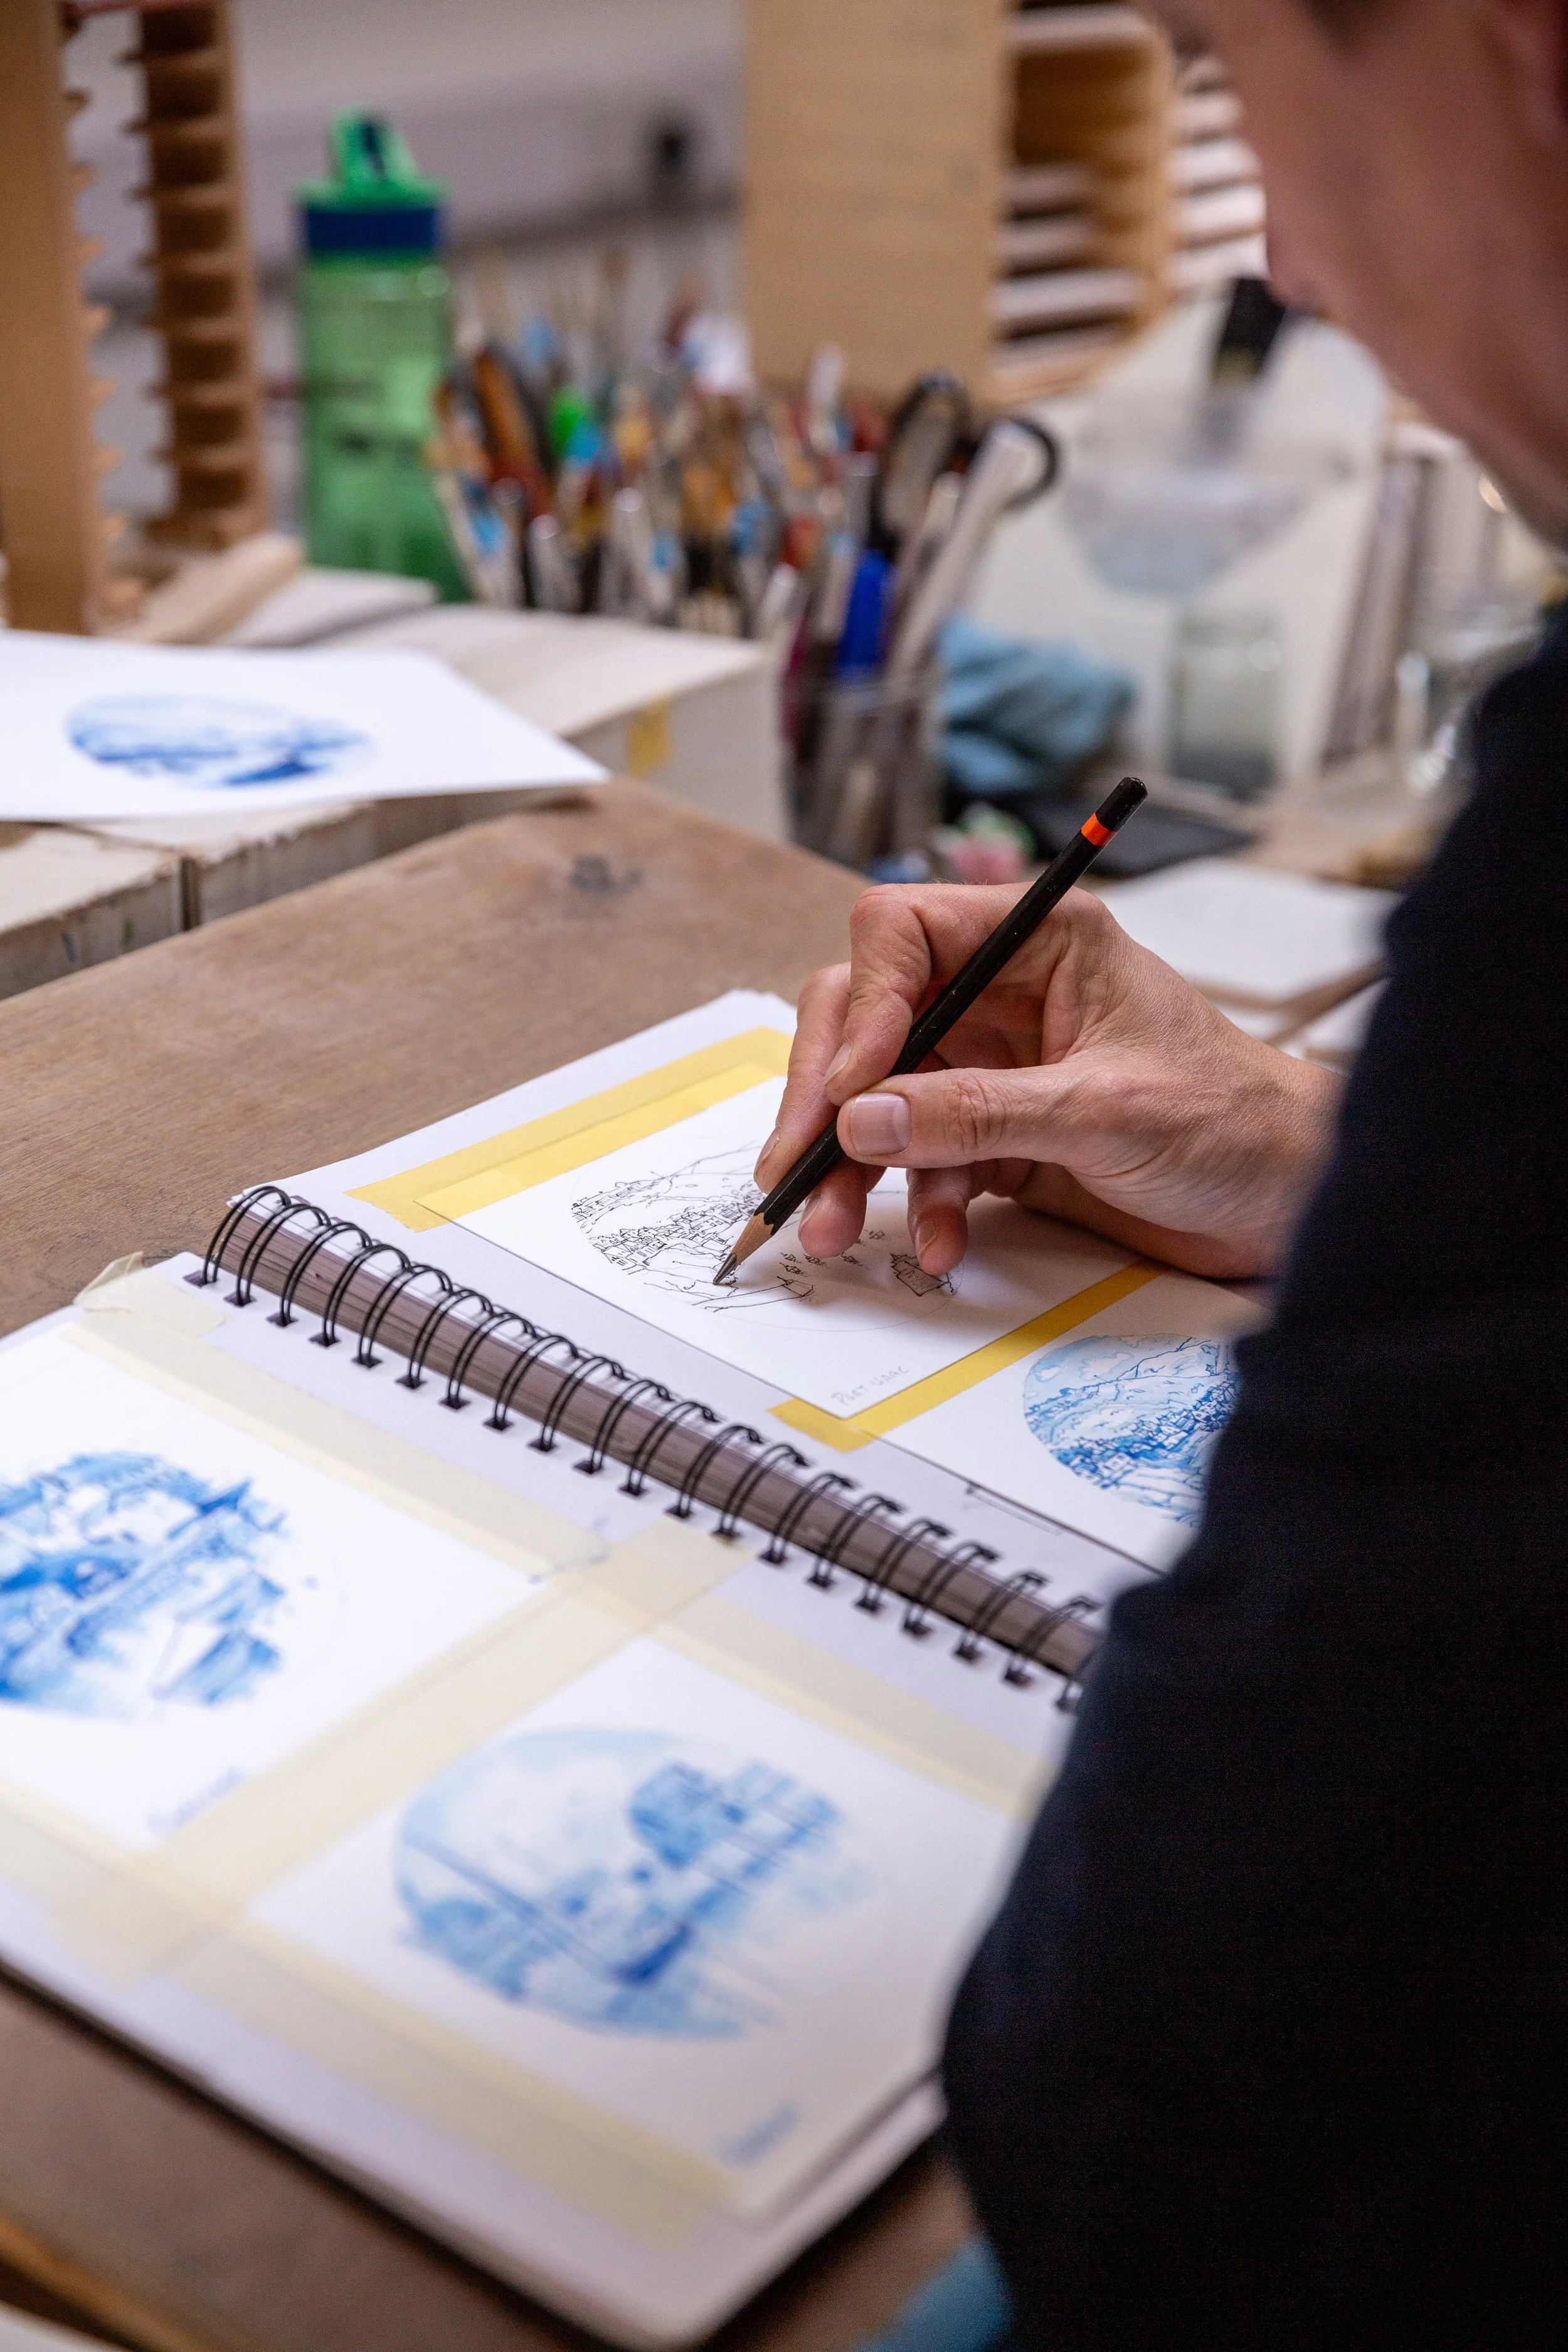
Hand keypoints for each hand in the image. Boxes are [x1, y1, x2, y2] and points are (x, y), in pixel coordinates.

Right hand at [757, 882, 1340, 1280]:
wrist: (1289, 1201)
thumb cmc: (1233, 1122)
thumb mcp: (1103, 1112)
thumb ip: (978, 1113)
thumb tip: (862, 1117)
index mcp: (1039, 941)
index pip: (903, 932)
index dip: (864, 1005)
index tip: (850, 1088)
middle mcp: (1004, 991)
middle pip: (869, 1017)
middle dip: (827, 1097)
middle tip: (796, 1168)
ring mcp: (993, 1063)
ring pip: (880, 1097)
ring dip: (854, 1167)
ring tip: (834, 1231)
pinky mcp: (995, 1132)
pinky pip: (920, 1157)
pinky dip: (915, 1203)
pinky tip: (938, 1245)